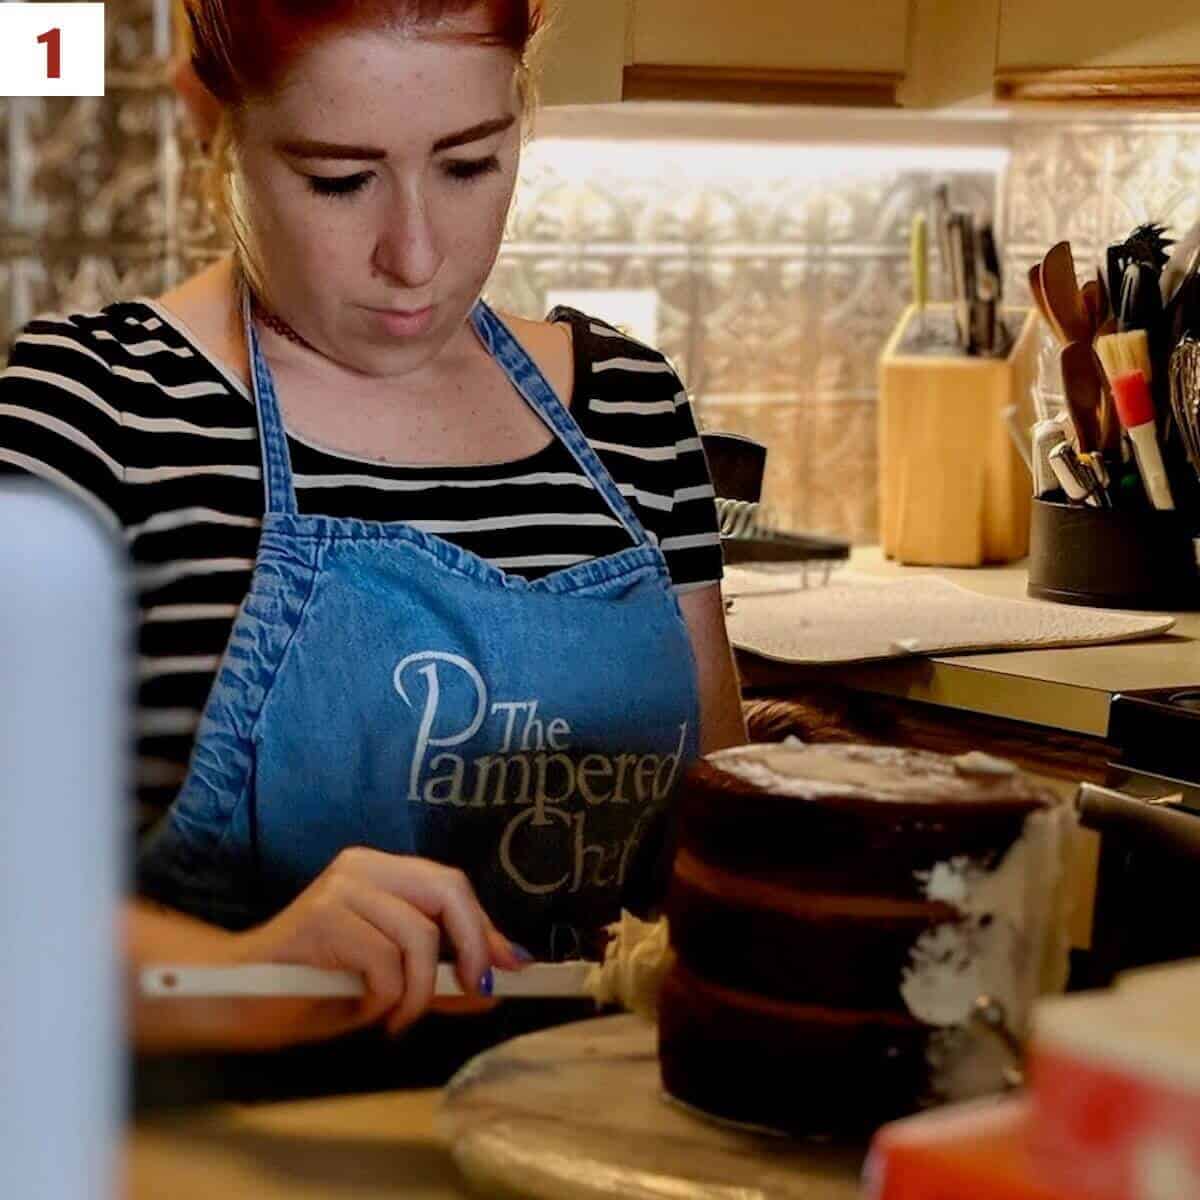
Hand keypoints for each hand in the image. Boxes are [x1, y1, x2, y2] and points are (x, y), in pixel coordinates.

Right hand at [227, 848, 524, 1044]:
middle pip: (445, 893)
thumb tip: (496, 983)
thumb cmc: (313, 989)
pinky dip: (382, 1000)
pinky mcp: (320, 921)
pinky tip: (360, 1010)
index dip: (484, 927)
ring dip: (416, 994)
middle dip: (470, 947)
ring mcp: (339, 890)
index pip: (450, 885)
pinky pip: (383, 964)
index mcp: (380, 871)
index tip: (510, 967)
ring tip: (391, 1016)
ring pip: (417, 938)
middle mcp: (361, 868)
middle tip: (470, 992)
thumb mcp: (389, 982)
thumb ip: (439, 978)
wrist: (237, 1002)